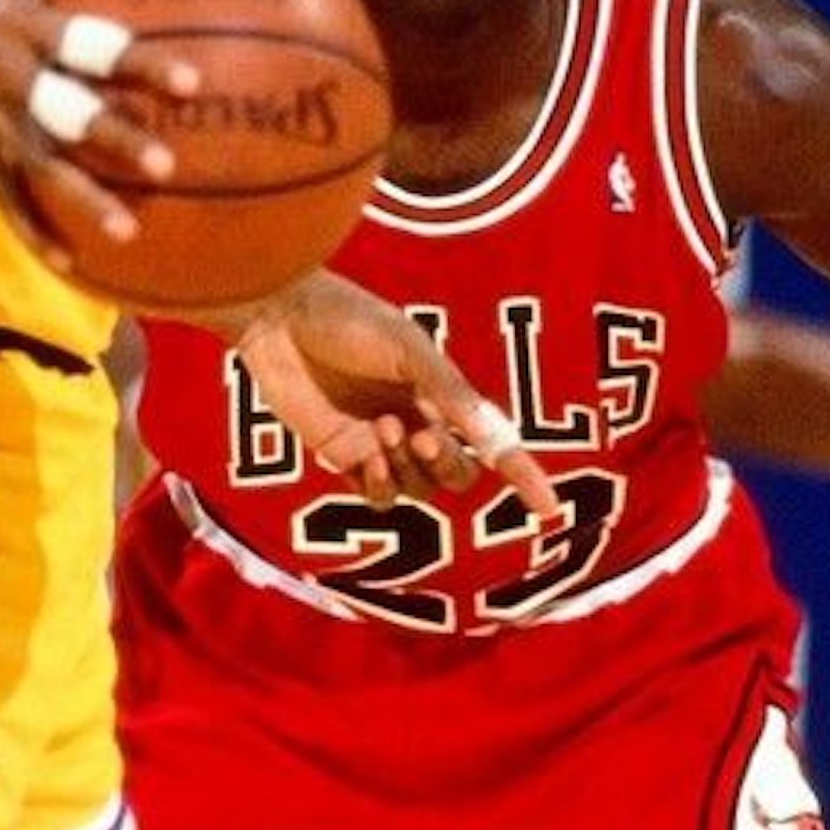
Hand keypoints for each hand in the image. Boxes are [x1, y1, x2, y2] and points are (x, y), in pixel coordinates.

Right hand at [0, 0, 187, 266]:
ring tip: (128, 230)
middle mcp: (3, 71)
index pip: (90, 44)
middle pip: (64, 112)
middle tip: (165, 166)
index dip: (140, 64)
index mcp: (21, 19)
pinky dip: (28, 227)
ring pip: (36, 164)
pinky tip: (64, 260)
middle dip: (113, 140)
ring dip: (80, 198)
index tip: (191, 84)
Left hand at [232, 271, 558, 515]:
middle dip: (448, 463)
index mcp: (440, 390)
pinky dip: (381, 484)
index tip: (550, 509)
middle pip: (455, 473)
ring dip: (409, 468)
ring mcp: (378, 442)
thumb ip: (452, 394)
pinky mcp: (340, 457)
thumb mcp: (411, 350)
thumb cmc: (347, 320)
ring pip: (417, 488)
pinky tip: (368, 455)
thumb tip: (495, 439)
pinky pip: (377, 496)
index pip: (491, 443)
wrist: (279, 320)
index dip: (522, 476)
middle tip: (423, 435)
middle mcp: (416, 419)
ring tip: (384, 427)